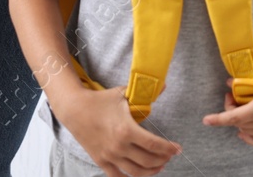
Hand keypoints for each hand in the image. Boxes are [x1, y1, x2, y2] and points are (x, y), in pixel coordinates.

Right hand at [57, 85, 181, 176]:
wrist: (74, 109)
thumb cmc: (100, 100)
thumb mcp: (123, 94)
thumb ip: (145, 92)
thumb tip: (164, 85)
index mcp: (127, 130)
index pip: (154, 144)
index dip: (169, 148)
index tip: (178, 149)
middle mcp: (119, 146)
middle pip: (148, 161)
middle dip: (163, 160)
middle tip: (169, 156)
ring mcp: (110, 156)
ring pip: (136, 172)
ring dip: (151, 171)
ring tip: (159, 166)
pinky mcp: (101, 161)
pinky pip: (119, 176)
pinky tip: (139, 173)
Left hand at [200, 68, 252, 147]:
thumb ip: (246, 81)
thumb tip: (230, 82)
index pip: (232, 117)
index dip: (217, 119)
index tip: (206, 120)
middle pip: (238, 122)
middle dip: (231, 109)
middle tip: (234, 95)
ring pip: (248, 131)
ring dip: (240, 121)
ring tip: (242, 106)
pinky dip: (250, 138)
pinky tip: (245, 131)